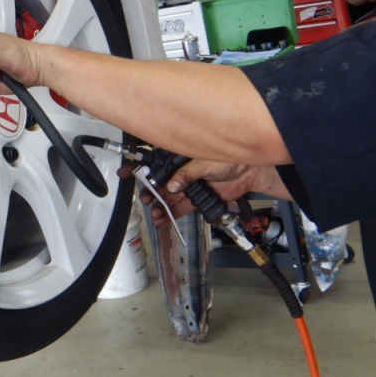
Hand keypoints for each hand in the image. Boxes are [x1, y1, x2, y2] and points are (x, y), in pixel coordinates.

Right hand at [124, 159, 263, 229]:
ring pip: (168, 197)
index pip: (155, 160)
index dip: (140, 166)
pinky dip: (171, 214)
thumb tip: (172, 185)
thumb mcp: (205, 162)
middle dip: (150, 192)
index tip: (125, 172)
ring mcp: (188, 186)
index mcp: (180, 157)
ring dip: (160, 206)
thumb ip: (187, 174)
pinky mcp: (196, 199)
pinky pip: (180, 208)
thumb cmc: (229, 159)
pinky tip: (162, 219)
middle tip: (147, 200)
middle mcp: (181, 172)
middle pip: (159, 183)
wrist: (250, 173)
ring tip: (155, 214)